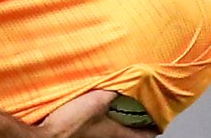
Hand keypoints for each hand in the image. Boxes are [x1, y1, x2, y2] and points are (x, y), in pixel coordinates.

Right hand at [38, 90, 158, 137]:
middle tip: (144, 108)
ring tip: (124, 105)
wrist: (48, 135)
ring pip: (117, 129)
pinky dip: (107, 117)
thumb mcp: (96, 101)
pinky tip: (101, 107)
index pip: (145, 135)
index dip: (156, 127)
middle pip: (131, 133)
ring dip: (122, 119)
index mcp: (117, 133)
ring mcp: (98, 137)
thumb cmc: (71, 124)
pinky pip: (103, 126)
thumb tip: (129, 79)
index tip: (162, 119)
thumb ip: (113, 91)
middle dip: (139, 121)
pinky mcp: (86, 133)